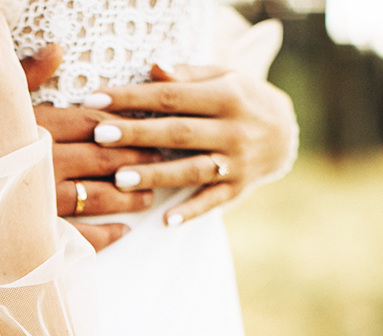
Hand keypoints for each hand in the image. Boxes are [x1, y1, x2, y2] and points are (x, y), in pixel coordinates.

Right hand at [20, 45, 163, 250]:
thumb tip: (56, 49)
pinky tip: (124, 231)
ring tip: (149, 195)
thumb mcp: (0, 100)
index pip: (92, 123)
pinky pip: (80, 235)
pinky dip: (107, 234)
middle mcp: (42, 161)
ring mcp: (41, 198)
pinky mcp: (37, 229)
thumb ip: (29, 75)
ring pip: (98, 196)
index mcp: (36, 127)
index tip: (146, 128)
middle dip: (137, 159)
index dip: (123, 126)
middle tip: (160, 161)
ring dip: (130, 197)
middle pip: (103, 158)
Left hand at [84, 63, 297, 224]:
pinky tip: (166, 220)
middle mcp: (234, 130)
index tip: (95, 100)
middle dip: (138, 135)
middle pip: (178, 133)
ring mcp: (238, 162)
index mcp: (226, 96)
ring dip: (156, 175)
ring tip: (120, 179)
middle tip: (100, 137)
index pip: (171, 97)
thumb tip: (154, 67)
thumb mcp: (221, 77)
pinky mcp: (240, 187)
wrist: (286, 131)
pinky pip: (213, 201)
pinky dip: (192, 211)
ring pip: (192, 169)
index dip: (132, 98)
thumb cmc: (241, 97)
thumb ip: (186, 74)